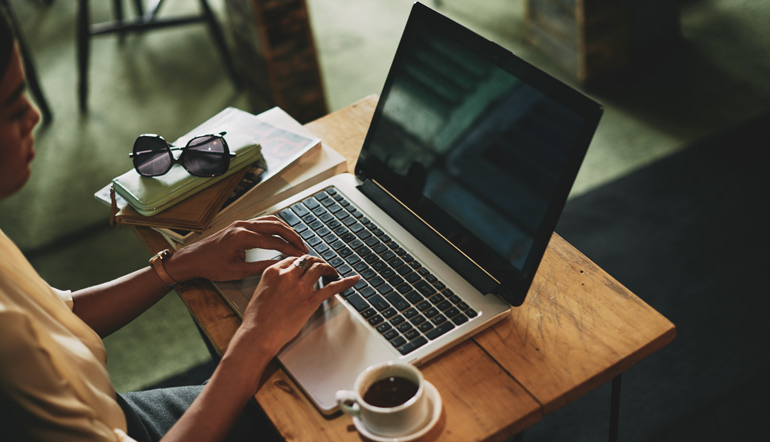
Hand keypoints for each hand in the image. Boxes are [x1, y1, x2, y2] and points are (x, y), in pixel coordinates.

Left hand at [166, 216, 307, 282]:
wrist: (193, 259)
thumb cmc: (210, 265)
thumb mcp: (238, 271)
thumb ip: (261, 267)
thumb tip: (279, 266)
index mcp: (242, 237)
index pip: (273, 241)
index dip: (289, 249)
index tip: (300, 256)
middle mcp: (243, 226)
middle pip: (276, 226)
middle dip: (293, 237)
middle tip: (304, 248)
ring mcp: (241, 223)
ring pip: (271, 221)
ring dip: (286, 230)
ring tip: (297, 241)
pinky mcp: (240, 224)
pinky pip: (263, 221)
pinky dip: (276, 227)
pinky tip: (282, 234)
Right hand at [239, 255, 358, 354]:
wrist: (258, 334)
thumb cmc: (256, 319)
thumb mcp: (260, 292)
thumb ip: (273, 283)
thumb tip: (282, 283)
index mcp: (273, 272)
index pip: (292, 259)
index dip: (302, 262)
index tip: (307, 266)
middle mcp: (288, 275)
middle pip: (307, 260)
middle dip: (316, 261)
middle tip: (322, 266)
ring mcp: (301, 287)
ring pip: (319, 268)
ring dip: (328, 268)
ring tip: (332, 271)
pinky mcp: (311, 300)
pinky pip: (332, 287)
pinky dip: (345, 282)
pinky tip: (353, 279)